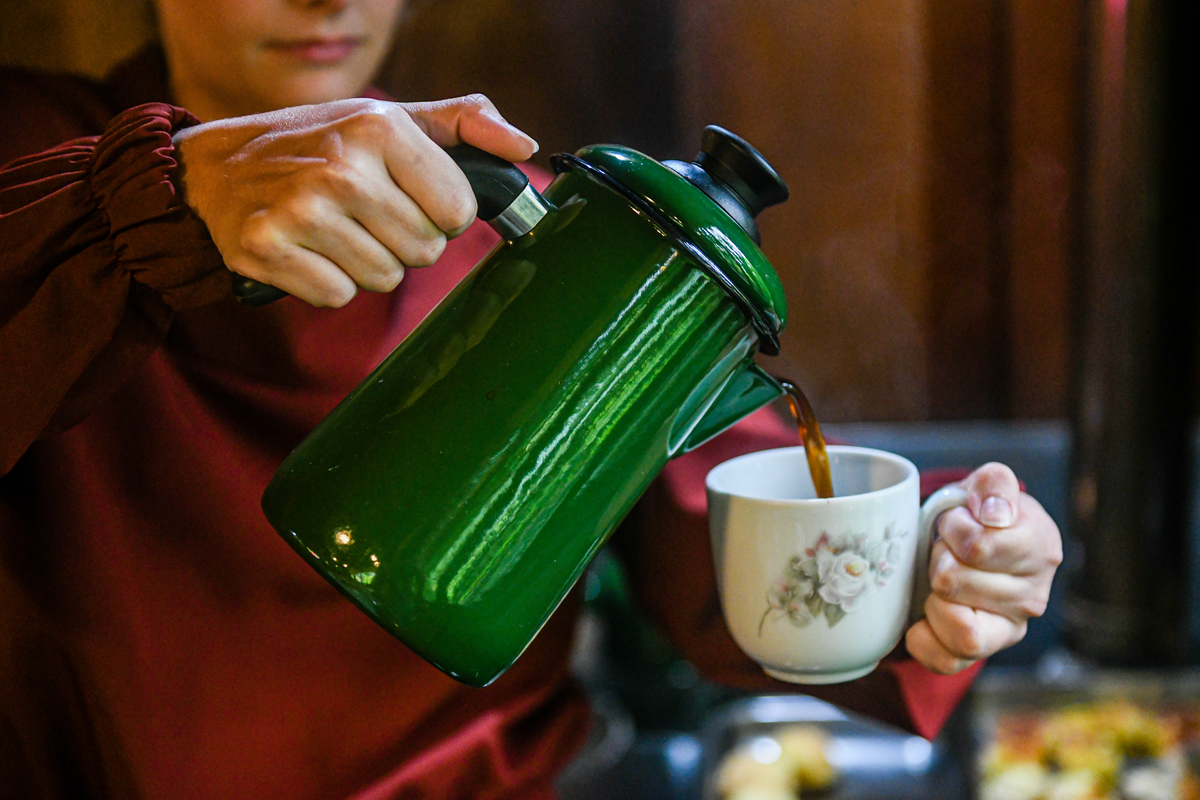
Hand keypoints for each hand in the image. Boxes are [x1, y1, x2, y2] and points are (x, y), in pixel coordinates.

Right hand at [172, 94, 537, 306]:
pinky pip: (338, 296)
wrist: (212, 167)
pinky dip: (325, 282)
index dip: (439, 212)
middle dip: (401, 239)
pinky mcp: (268, 249)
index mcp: (380, 126)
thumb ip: (463, 124)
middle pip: (425, 250)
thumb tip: (525, 149)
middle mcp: (342, 166)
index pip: (458, 210)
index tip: (406, 195)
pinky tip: (304, 250)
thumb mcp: (387, 117)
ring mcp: (302, 210)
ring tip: (332, 229)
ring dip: (365, 263)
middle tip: (361, 212)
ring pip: (384, 278)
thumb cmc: (315, 142)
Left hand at [905, 462, 1062, 673]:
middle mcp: (1034, 597)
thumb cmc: (979, 516)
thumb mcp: (986, 486)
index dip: (952, 530)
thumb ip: (994, 484)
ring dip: (934, 601)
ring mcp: (1010, 630)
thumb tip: (993, 515)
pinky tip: (926, 614)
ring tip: (939, 585)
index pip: (978, 547)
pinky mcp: (983, 653)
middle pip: (954, 584)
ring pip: (960, 630)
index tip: (954, 524)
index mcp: (1040, 549)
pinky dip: (924, 638)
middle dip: (937, 561)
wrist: (972, 545)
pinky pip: (946, 661)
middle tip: (944, 553)